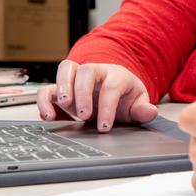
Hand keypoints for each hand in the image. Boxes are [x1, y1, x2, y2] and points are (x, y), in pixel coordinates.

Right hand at [36, 60, 157, 131]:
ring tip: (62, 106)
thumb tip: (150, 112)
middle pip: (86, 70)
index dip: (107, 106)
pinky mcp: (62, 89)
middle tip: (84, 115)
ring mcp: (77, 78)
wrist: (115, 94)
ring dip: (61, 86)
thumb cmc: (125, 98)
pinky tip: (47, 116)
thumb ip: (143, 109)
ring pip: (66, 69)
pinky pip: (49, 87)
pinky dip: (45, 100)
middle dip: (83, 92)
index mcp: (117, 74)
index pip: (111, 86)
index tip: (105, 126)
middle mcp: (96, 72)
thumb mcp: (137, 104)